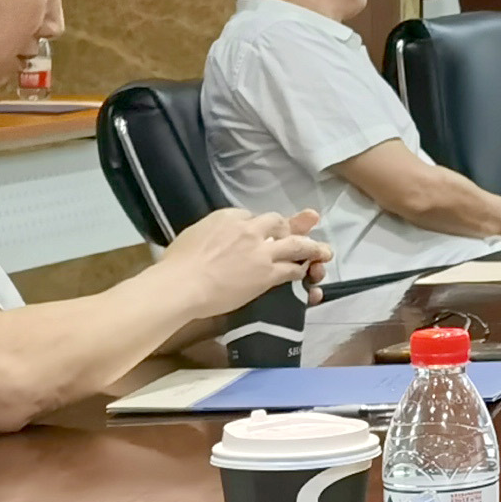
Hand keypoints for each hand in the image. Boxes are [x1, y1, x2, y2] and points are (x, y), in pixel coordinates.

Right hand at [161, 208, 326, 310]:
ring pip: (296, 244)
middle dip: (290, 227)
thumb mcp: (193, 235)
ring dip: (312, 247)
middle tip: (299, 232)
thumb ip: (210, 233)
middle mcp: (250, 228)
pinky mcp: (268, 272)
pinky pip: (292, 269)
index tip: (259, 233)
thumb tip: (210, 237)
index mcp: (228, 217)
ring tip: (324, 251)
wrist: (182, 284)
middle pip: (278, 222)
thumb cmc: (176, 264)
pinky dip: (301, 270)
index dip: (257, 226)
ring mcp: (262, 250)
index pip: (251, 216)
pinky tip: (305, 273)